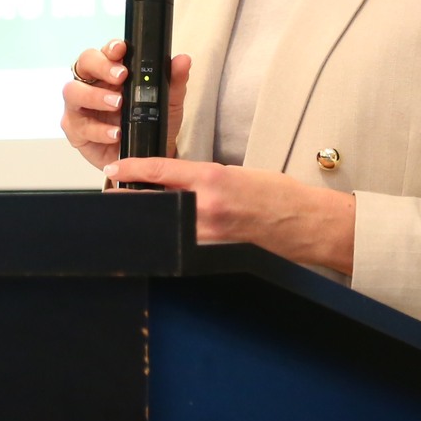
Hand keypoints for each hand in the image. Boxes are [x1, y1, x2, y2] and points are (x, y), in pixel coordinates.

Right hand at [60, 41, 191, 169]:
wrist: (148, 156)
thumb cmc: (152, 122)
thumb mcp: (169, 101)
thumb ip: (174, 80)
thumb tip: (183, 60)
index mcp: (111, 71)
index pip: (105, 51)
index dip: (111, 48)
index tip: (121, 50)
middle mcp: (92, 84)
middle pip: (84, 63)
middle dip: (101, 66)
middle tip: (121, 76)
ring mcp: (80, 107)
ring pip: (73, 92)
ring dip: (95, 96)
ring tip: (117, 104)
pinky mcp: (76, 131)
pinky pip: (80, 126)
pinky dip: (98, 129)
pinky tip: (115, 133)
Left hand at [102, 157, 356, 275]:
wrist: (306, 222)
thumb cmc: (278, 195)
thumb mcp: (237, 173)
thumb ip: (203, 178)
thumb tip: (172, 181)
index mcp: (213, 179)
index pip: (160, 170)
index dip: (132, 169)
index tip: (114, 168)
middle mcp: (206, 207)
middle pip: (153, 202)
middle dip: (134, 198)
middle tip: (120, 194)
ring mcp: (209, 234)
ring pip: (165, 224)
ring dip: (152, 218)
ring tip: (143, 212)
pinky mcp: (215, 253)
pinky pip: (183, 243)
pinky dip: (172, 236)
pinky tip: (170, 233)